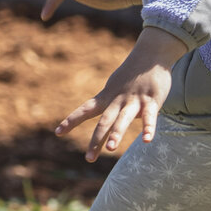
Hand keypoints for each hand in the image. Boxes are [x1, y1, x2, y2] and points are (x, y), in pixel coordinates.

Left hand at [54, 28, 186, 161]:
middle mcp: (118, 100)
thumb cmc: (132, 73)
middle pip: (104, 121)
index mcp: (107, 97)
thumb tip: (110, 124)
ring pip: (123, 119)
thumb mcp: (116, 87)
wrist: (151, 53)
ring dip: (116, 133)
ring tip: (110, 149)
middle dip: (96, 140)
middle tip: (89, 158)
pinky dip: (148, 128)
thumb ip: (112, 106)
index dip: (72, 120)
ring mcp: (134, 100)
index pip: (86, 110)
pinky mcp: (152, 100)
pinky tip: (147, 140)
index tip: (57, 132)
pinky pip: (150, 116)